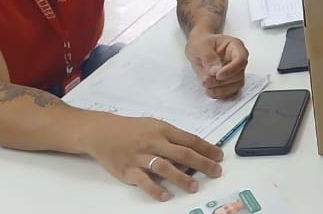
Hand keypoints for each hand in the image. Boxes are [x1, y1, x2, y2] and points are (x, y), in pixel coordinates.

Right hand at [80, 114, 223, 201]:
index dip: (206, 148)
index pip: (189, 139)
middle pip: (182, 153)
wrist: (103, 132)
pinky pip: (143, 181)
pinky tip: (165, 196)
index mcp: (163, 130)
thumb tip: (194, 150)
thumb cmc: (133, 129)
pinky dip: (155, 189)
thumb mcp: (155, 126)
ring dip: (181, 177)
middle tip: (216, 172)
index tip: (219, 156)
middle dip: (202, 163)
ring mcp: (140, 157)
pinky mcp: (128, 170)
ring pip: (164, 167)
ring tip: (194, 187)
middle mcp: (153, 142)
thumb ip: (172, 137)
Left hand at [185, 33, 248, 99]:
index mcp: (235, 46)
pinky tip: (210, 90)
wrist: (197, 48)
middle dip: (222, 81)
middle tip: (206, 81)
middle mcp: (238, 59)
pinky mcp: (230, 81)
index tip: (218, 75)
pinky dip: (220, 93)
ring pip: (236, 85)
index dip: (231, 69)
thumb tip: (215, 71)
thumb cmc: (201, 43)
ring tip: (207, 85)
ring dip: (221, 89)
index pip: (241, 59)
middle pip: (239, 74)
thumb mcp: (200, 46)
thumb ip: (208, 57)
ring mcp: (235, 71)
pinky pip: (230, 91)